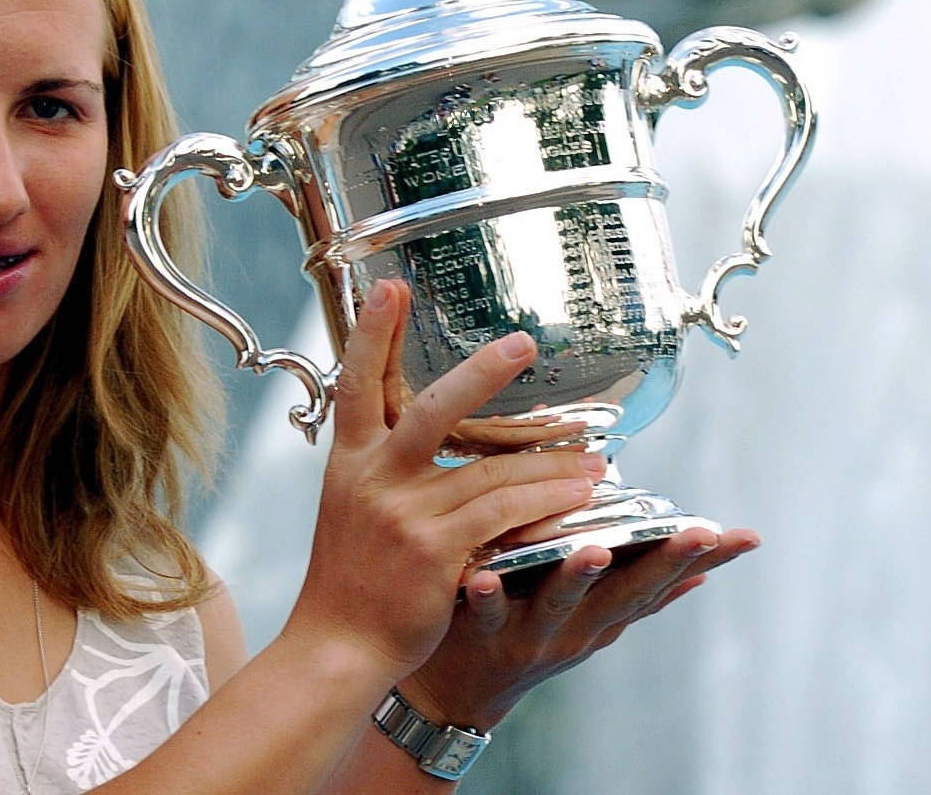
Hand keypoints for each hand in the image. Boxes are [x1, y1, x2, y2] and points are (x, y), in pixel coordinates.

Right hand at [278, 281, 605, 677]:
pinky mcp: (435, 552)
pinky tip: (580, 495)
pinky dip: (547, 501)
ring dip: (549, 459)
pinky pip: (504, 514)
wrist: (337, 643)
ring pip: (490, 469)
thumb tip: (411, 419)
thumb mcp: (349, 505)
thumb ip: (379, 463)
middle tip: (522, 342)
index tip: (391, 286)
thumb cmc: (350, 577)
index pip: (357, 383)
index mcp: (348, 461)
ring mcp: (404, 515)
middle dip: (480, 372)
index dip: (373, 333)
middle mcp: (373, 479)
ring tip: (593, 450)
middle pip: (429, 409)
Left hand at [399, 526, 761, 727]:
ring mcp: (532, 632)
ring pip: (560, 601)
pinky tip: (484, 577)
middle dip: (664, 563)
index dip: (703, 561)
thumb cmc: (530, 630)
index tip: (744, 536)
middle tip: (698, 533)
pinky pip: (484, 612)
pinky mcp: (482, 632)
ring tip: (593, 550)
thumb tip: (701, 572)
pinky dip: (487, 596)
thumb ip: (637, 594)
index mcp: (604, 614)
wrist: (457, 689)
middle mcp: (577, 626)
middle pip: (626, 593)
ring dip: (578, 577)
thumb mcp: (592, 619)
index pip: (661, 582)